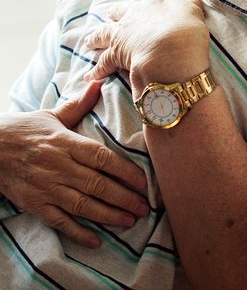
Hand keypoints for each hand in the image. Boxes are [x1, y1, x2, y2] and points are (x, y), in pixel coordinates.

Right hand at [0, 82, 148, 247]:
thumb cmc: (25, 130)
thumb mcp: (52, 115)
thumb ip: (78, 105)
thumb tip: (97, 83)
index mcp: (66, 143)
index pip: (101, 157)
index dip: (124, 170)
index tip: (143, 181)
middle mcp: (59, 166)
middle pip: (96, 184)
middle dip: (123, 197)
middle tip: (144, 207)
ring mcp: (47, 188)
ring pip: (82, 205)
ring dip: (108, 215)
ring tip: (129, 221)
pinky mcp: (35, 204)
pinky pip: (59, 222)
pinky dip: (78, 232)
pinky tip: (95, 240)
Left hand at [84, 0, 209, 92]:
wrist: (172, 53)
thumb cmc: (187, 32)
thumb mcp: (194, 12)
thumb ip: (191, 1)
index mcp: (156, 1)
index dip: (142, 0)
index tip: (140, 1)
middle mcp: (136, 13)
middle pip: (121, 10)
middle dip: (116, 13)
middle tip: (112, 15)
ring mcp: (123, 32)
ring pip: (104, 32)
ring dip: (96, 38)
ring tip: (89, 42)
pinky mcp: (116, 52)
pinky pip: (103, 62)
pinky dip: (97, 70)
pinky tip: (91, 75)